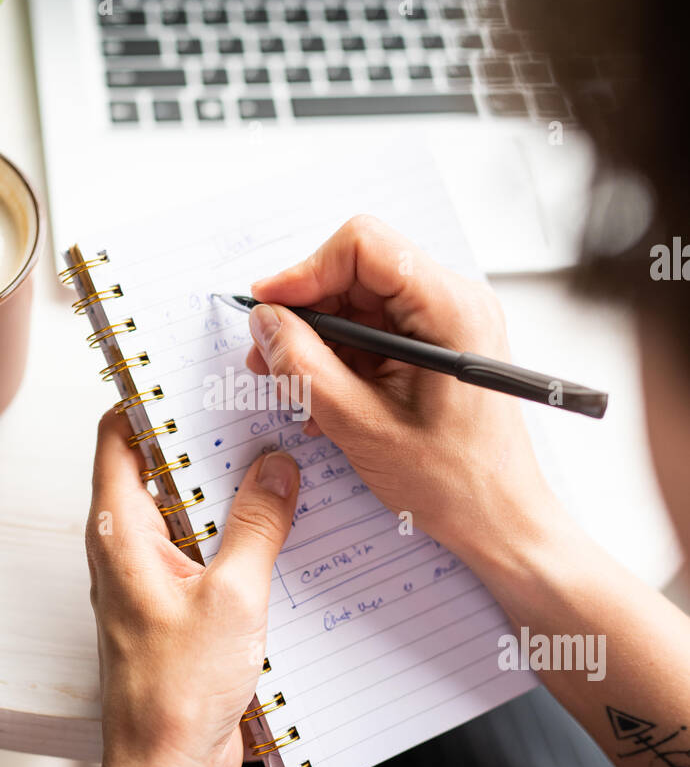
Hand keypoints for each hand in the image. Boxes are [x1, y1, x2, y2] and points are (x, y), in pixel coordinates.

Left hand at [86, 411, 299, 766]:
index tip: (195, 368)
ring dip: (235, 490)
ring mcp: (156, 578)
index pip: (120, 435)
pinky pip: (213, 554)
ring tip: (288, 459)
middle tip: (263, 409)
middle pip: (164, 467)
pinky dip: (245, 536)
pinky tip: (292, 529)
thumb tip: (276, 467)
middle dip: (211, 439)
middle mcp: (130, 548)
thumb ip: (258, 525)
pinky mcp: (184, 608)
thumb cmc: (174, 695)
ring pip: (194, 511)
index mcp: (119, 532)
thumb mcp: (233, 597)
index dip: (152, 395)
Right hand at [247, 215, 553, 571]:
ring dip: (319, 344)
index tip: (268, 309)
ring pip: (359, 304)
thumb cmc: (455, 483)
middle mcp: (454, 303)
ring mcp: (447, 324)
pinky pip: (375, 333)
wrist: (500, 520)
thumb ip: (304, 367)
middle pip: (357, 272)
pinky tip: (326, 403)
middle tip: (268, 357)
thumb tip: (266, 320)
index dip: (305, 271)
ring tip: (297, 392)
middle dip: (306, 313)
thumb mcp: (362, 425)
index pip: (363, 246)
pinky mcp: (437, 347)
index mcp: (450, 309)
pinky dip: (341, 361)